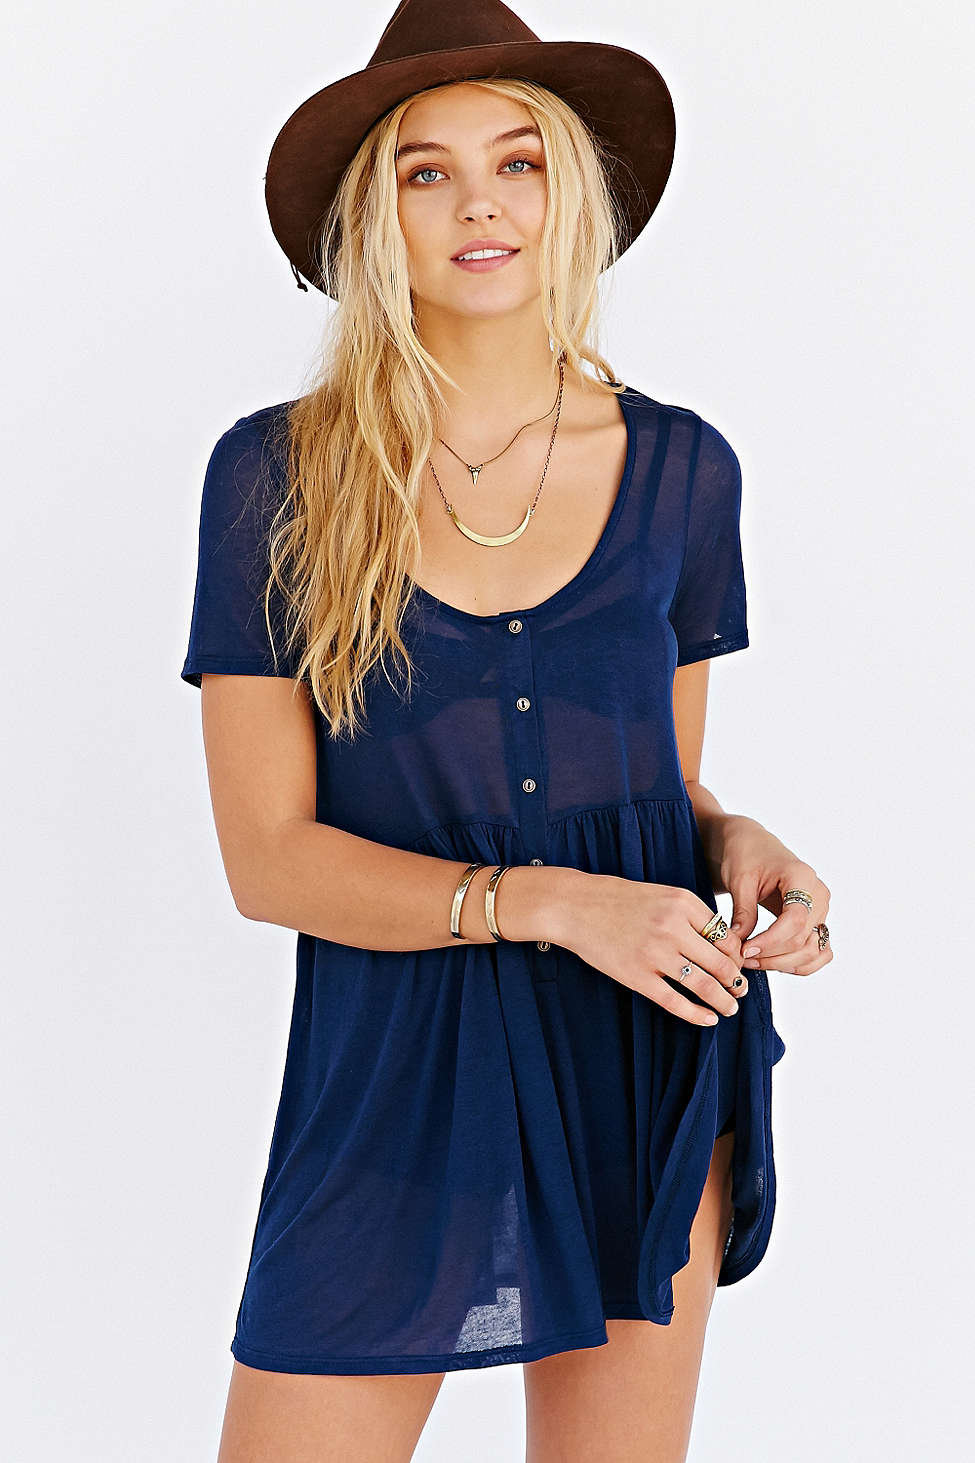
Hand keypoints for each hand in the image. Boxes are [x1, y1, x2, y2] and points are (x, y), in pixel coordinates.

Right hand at [558, 873, 748, 1026]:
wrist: (575, 906)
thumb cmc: (617, 899)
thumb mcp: (661, 894)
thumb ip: (689, 914)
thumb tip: (721, 943)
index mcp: (683, 902)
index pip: (726, 937)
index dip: (737, 957)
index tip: (739, 967)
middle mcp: (673, 927)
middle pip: (720, 963)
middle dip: (736, 982)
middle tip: (741, 991)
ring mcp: (655, 954)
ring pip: (703, 985)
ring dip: (723, 1001)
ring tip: (730, 1008)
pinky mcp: (637, 976)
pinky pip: (675, 1001)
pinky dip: (696, 1014)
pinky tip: (708, 1019)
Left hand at [718, 816, 831, 976]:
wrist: (753, 845)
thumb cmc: (745, 856)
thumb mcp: (739, 880)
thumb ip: (743, 912)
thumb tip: (740, 945)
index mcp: (801, 878)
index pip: (795, 921)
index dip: (770, 941)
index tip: (745, 950)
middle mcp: (818, 895)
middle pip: (804, 940)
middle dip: (772, 956)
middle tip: (742, 958)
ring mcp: (821, 910)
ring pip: (813, 951)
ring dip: (784, 964)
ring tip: (753, 962)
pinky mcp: (817, 921)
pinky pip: (819, 952)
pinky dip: (799, 964)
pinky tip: (772, 963)